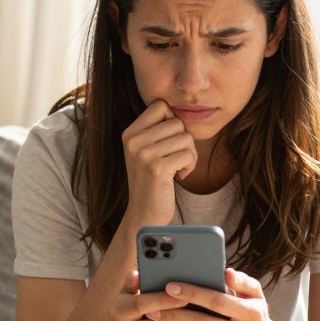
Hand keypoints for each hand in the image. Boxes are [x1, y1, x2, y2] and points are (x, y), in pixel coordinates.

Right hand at [120, 99, 197, 227]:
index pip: (160, 105)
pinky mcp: (157, 168)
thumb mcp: (146, 151)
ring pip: (185, 137)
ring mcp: (144, 155)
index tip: (169, 141)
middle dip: (184, 141)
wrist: (143, 215)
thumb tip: (184, 108)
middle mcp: (133, 141)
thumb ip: (158, 130)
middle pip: (177, 122)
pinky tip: (179, 176)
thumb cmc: (152, 181)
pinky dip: (190, 166)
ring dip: (189, 154)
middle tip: (177, 159)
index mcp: (129, 133)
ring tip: (178, 168)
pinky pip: (188, 154)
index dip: (172, 120)